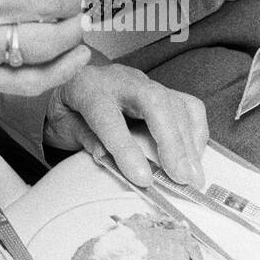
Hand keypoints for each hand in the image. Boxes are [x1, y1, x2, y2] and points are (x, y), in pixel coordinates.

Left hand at [44, 64, 208, 186]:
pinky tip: (194, 156)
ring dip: (188, 143)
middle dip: (171, 142)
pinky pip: (187, 104)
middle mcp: (119, 79)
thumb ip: (84, 138)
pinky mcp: (161, 88)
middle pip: (153, 102)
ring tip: (193, 176)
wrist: (69, 84)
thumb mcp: (63, 125)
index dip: (126, 149)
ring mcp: (143, 82)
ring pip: (174, 104)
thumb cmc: (68, 109)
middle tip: (182, 177)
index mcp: (87, 88)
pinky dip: (196, 131)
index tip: (143, 179)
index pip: (108, 117)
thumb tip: (108, 157)